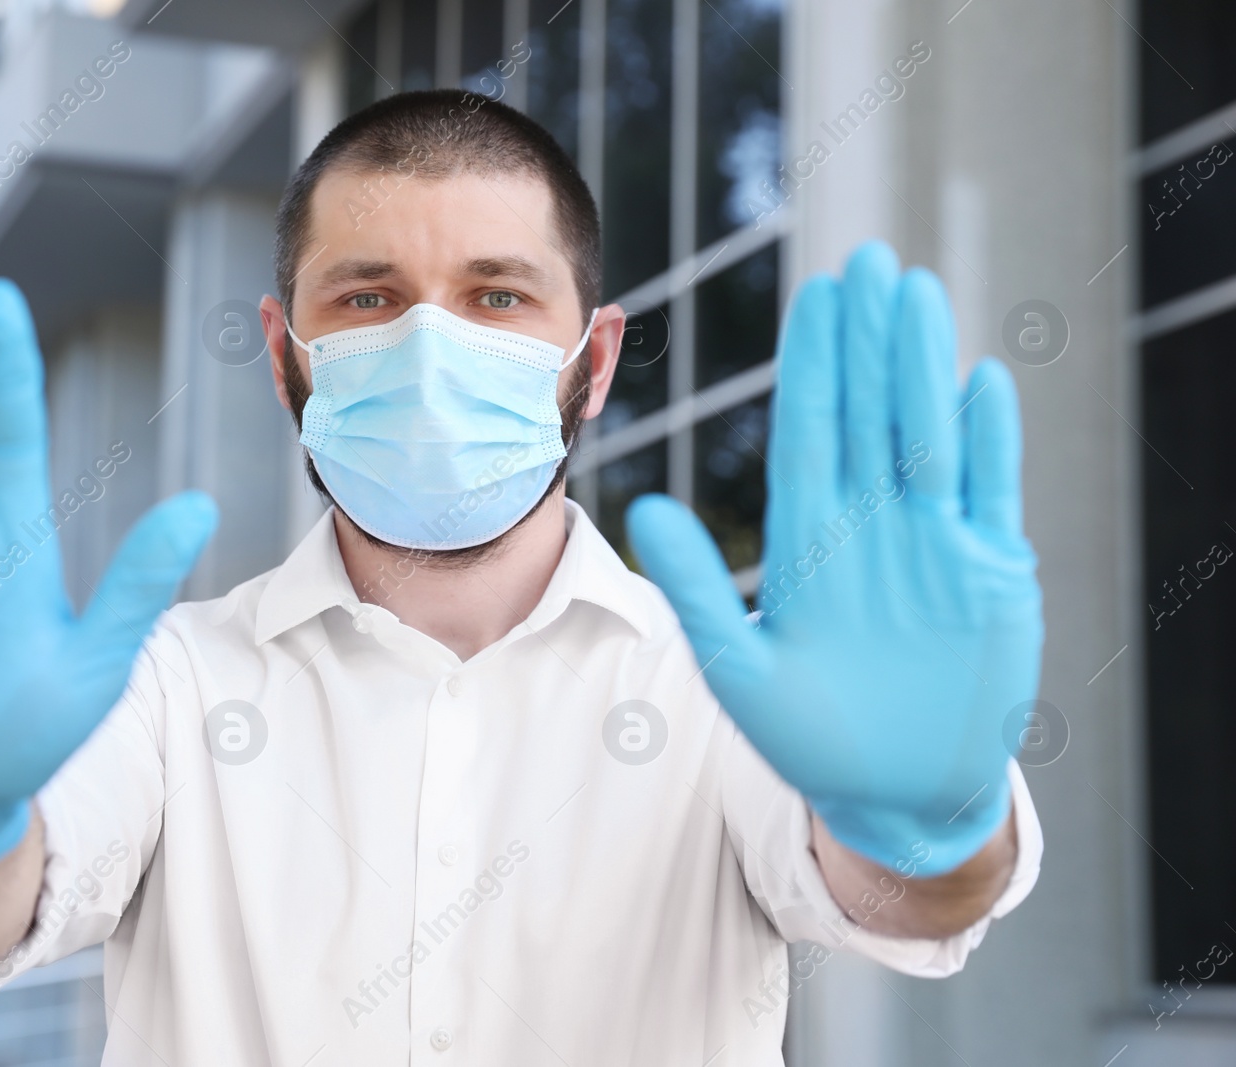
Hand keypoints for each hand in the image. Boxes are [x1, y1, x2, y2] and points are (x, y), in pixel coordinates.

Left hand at [627, 241, 1041, 876]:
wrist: (894, 795)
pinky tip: (982, 382)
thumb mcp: (738, 670)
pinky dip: (990, 442)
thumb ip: (698, 589)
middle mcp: (870, 527)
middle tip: (867, 263)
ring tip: (916, 294)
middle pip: (870, 414)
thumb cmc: (810, 739)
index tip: (815, 298)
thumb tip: (644, 507)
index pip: (812, 432)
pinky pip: (990, 493)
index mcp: (809, 539)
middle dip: (867, 341)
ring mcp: (933, 544)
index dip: (815, 366)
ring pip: (928, 435)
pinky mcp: (989, 574)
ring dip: (923, 367)